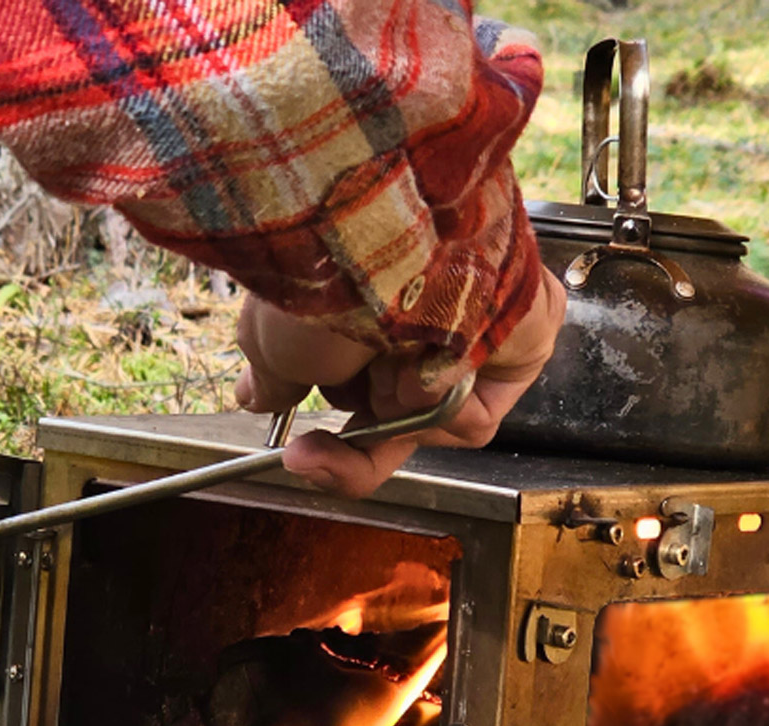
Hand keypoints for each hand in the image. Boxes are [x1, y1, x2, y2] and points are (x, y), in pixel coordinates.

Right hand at [232, 266, 566, 497]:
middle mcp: (411, 325)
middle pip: (386, 421)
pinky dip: (443, 405)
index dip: (323, 441)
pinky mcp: (511, 347)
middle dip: (349, 441)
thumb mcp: (271, 337)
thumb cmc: (323, 271)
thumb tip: (257, 395)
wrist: (383, 228)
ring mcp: (463, 336)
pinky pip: (473, 418)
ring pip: (425, 421)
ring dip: (392, 406)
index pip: (347, 397)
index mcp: (359, 316)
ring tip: (384, 353)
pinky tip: (431, 361)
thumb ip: (272, 376)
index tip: (294, 454)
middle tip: (317, 439)